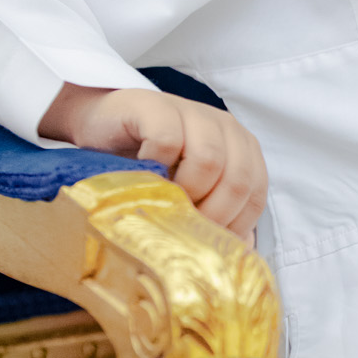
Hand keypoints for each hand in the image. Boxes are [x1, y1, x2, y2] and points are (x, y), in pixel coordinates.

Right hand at [38, 84, 267, 241]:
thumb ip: (217, 213)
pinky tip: (141, 175)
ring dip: (186, 191)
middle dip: (212, 214)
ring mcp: (193, 112)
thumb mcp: (189, 190)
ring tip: (164, 201)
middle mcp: (225, 127)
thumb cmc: (150, 163)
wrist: (102, 126)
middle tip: (183, 227)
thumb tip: (241, 251)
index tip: (204, 242)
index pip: (255, 194)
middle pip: (238, 180)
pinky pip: (168, 141)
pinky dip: (155, 165)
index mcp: (242, 148)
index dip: (234, 225)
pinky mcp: (157, 106)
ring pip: (210, 161)